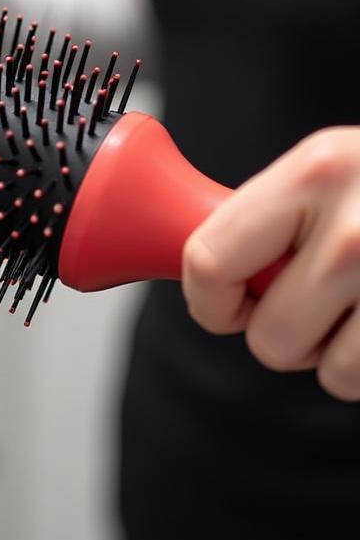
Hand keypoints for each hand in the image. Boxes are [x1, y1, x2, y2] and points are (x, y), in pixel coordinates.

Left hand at [182, 127, 359, 399]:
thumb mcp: (332, 170)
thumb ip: (267, 215)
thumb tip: (194, 270)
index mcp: (314, 170)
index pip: (207, 260)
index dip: (209, 300)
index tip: (226, 304)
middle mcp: (358, 224)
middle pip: (265, 336)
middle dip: (282, 330)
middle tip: (319, 296)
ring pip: (320, 369)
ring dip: (333, 352)